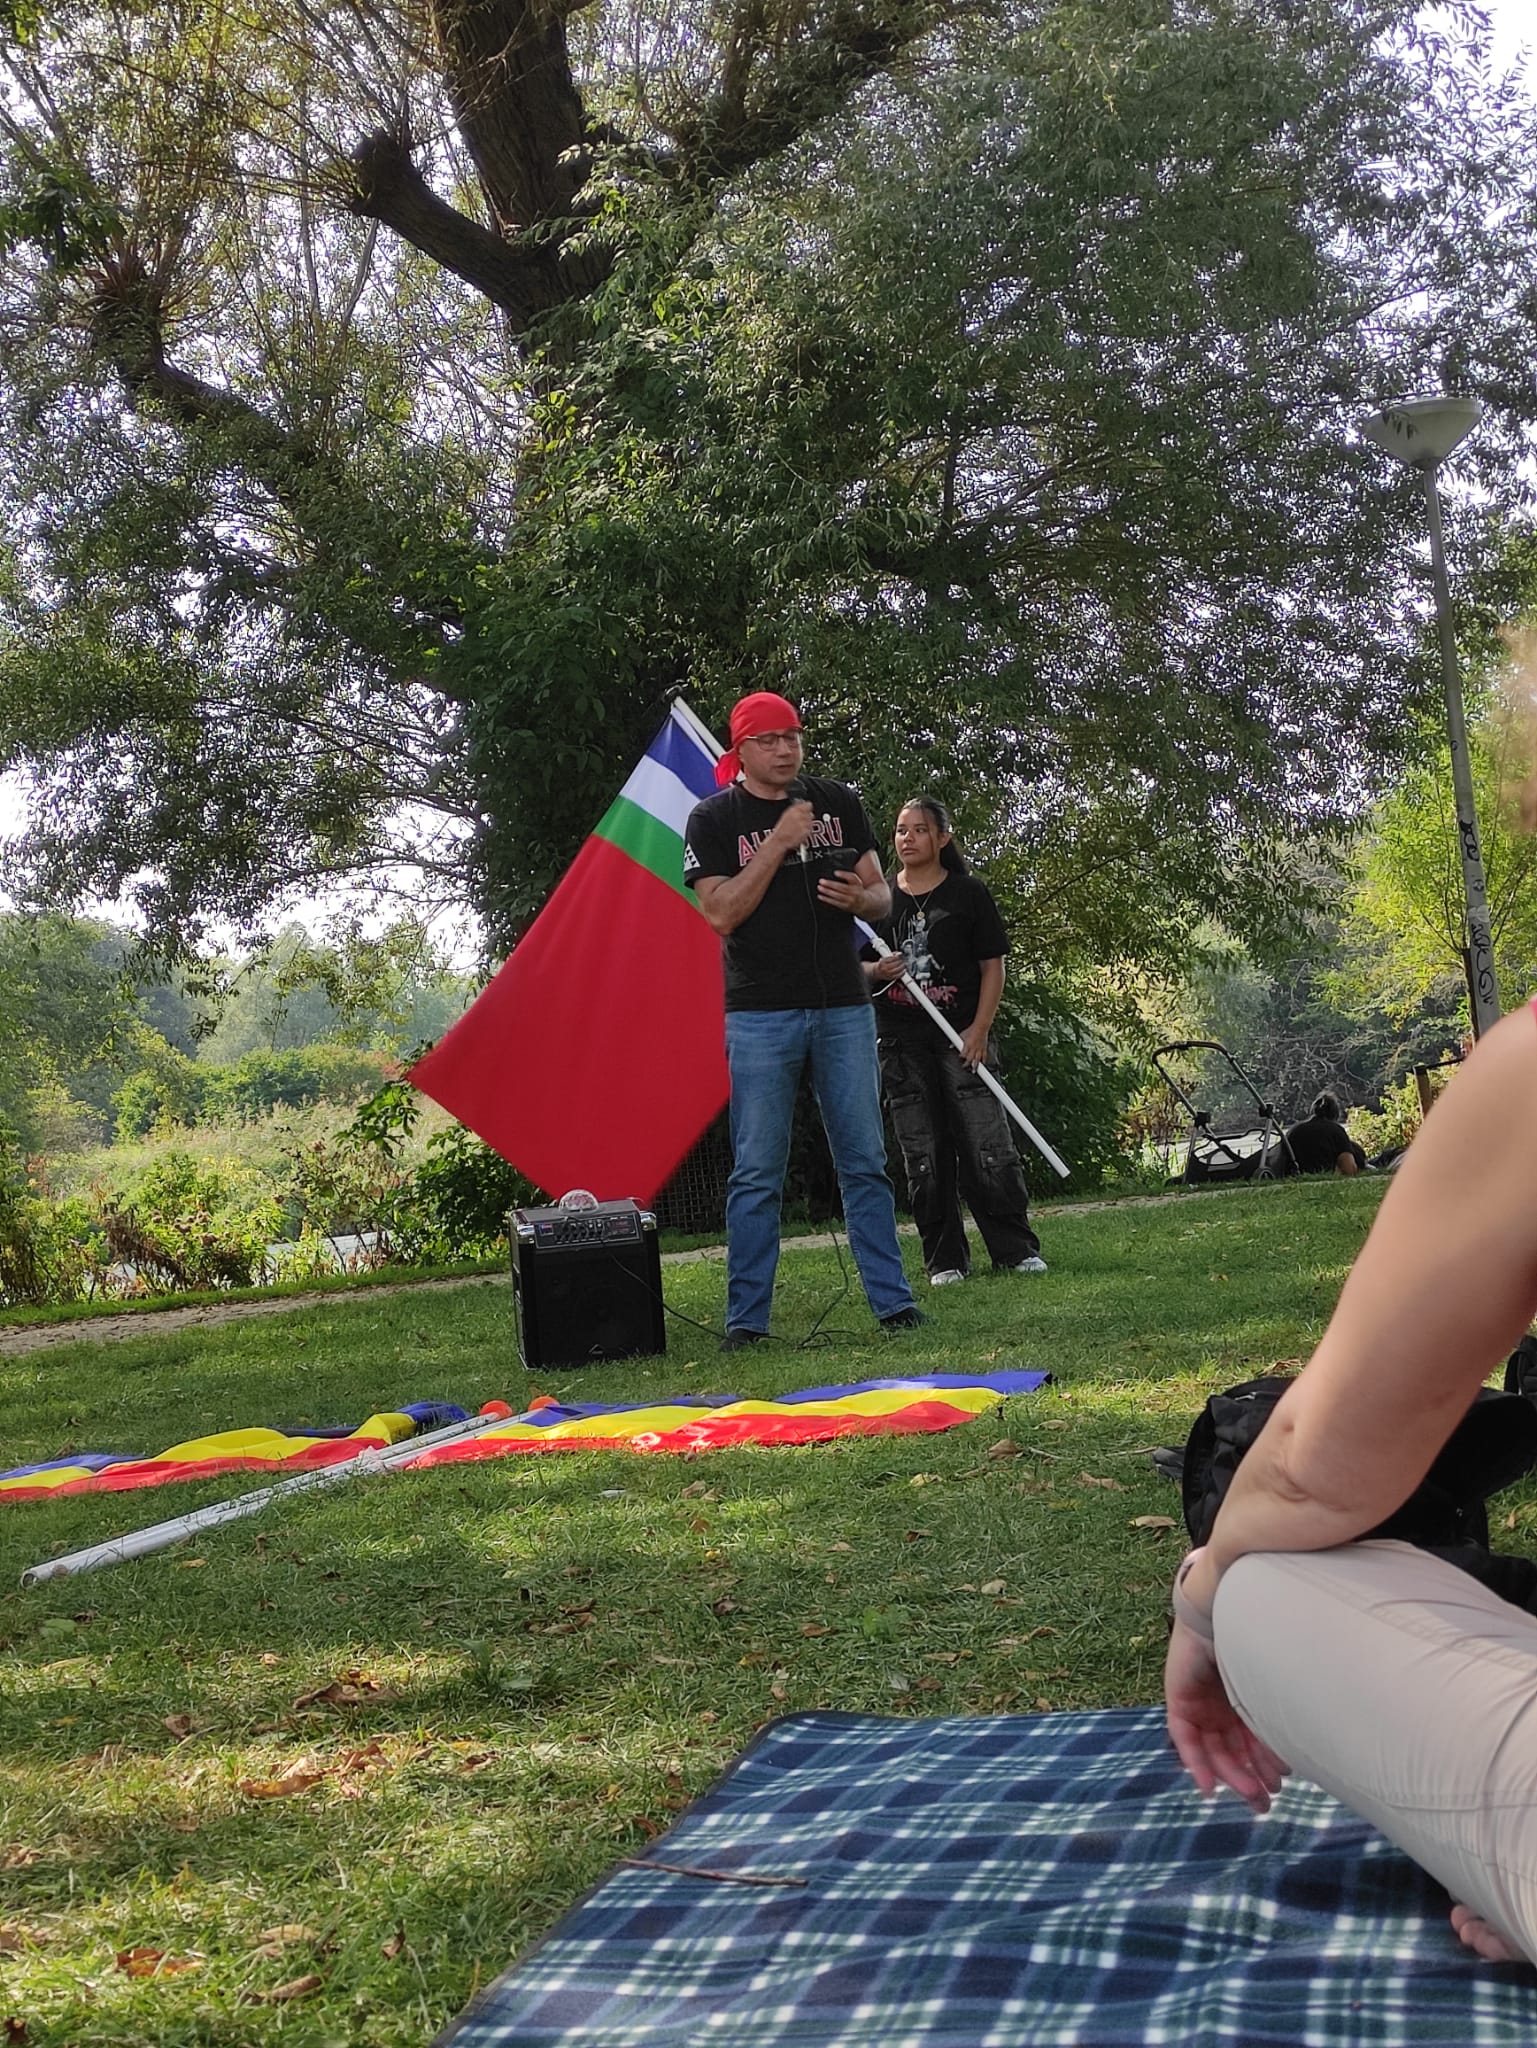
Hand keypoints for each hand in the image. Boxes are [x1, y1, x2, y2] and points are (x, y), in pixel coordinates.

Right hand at [771, 801, 814, 854]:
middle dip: (807, 818)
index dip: (807, 808)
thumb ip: (796, 809)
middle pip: (810, 814)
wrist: (780, 840)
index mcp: (795, 810)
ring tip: (798, 829)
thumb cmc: (781, 829)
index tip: (806, 810)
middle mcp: (800, 816)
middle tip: (800, 822)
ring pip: (811, 823)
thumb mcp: (786, 815)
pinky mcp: (807, 832)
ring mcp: (804, 824)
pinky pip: (810, 830)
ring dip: (806, 825)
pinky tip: (799, 833)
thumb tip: (804, 805)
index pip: (808, 805)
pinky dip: (806, 832)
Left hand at [817, 867, 866, 911]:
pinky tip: (821, 897)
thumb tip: (835, 873)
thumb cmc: (857, 890)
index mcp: (857, 884)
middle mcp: (855, 893)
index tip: (835, 872)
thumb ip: (847, 876)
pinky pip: (835, 903)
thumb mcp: (856, 882)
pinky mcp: (845, 907)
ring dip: (827, 892)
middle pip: (842, 888)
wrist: (864, 904)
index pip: (852, 878)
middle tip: (821, 881)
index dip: (844, 875)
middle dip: (831, 884)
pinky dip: (827, 900)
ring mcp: (850, 901)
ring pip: (838, 896)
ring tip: (820, 888)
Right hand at [869, 954, 906, 983]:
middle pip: (896, 964)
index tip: (901, 955)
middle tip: (903, 960)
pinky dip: (902, 973)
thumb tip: (899, 953)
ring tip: (904, 964)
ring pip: (897, 970)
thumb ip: (892, 954)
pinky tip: (904, 970)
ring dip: (902, 966)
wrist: (877, 972)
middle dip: (901, 961)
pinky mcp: (890, 978)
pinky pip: (898, 976)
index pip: (892, 958)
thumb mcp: (885, 957)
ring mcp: (887, 973)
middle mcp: (884, 968)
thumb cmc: (882, 964)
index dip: (898, 956)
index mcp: (882, 962)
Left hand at [957, 1022, 988, 1068]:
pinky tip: (982, 1064)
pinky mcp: (984, 1048)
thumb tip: (951, 1045)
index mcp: (967, 1045)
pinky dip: (983, 1061)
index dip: (960, 1057)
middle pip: (970, 1059)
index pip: (963, 1054)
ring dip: (975, 1066)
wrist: (981, 1027)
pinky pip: (984, 1056)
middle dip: (967, 1064)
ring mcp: (979, 1049)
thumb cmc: (971, 1030)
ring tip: (974, 1071)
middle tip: (964, 1067)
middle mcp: (973, 1048)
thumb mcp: (961, 1035)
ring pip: (977, 1060)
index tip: (959, 1058)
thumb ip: (955, 1041)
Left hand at [1164, 1618, 1288, 1815]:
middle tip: (1265, 1805)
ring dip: (1231, 1775)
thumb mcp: (1270, 1688)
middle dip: (1249, 1779)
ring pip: (1214, 1750)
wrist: (1226, 1611)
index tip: (1281, 1786)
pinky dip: (1197, 1764)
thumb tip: (1302, 1756)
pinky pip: (1185, 1740)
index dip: (1265, 1764)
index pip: (1252, 1739)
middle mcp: (1221, 1702)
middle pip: (1233, 1749)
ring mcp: (1200, 1703)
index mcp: (1245, 1695)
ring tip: (1251, 1796)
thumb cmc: (1258, 1643)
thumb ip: (1277, 1718)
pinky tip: (1210, 1788)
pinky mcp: (1179, 1701)